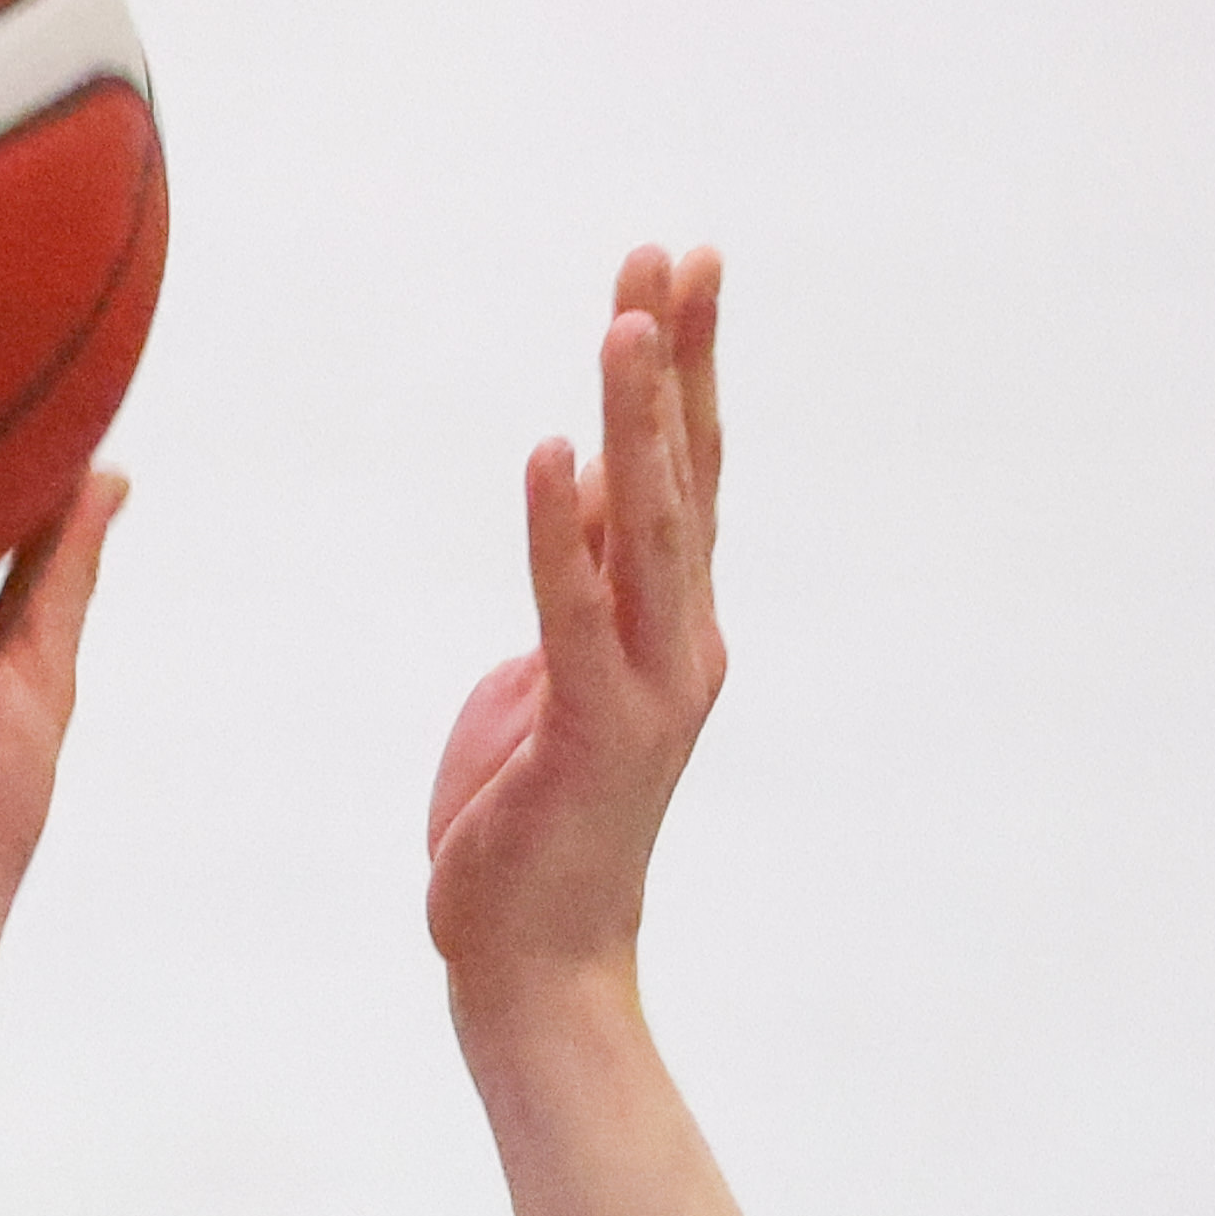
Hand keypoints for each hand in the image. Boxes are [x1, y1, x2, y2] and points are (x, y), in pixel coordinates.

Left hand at [427, 250, 724, 1014]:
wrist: (536, 965)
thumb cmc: (530, 829)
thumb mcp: (546, 686)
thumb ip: (572, 601)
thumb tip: (573, 515)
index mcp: (672, 633)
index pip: (684, 479)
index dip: (685, 372)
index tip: (680, 270)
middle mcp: (679, 648)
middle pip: (682, 477)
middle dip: (674, 360)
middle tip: (670, 250)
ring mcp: (644, 692)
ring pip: (643, 529)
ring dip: (632, 418)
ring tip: (621, 317)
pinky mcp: (588, 734)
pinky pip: (568, 613)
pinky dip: (555, 532)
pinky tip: (548, 452)